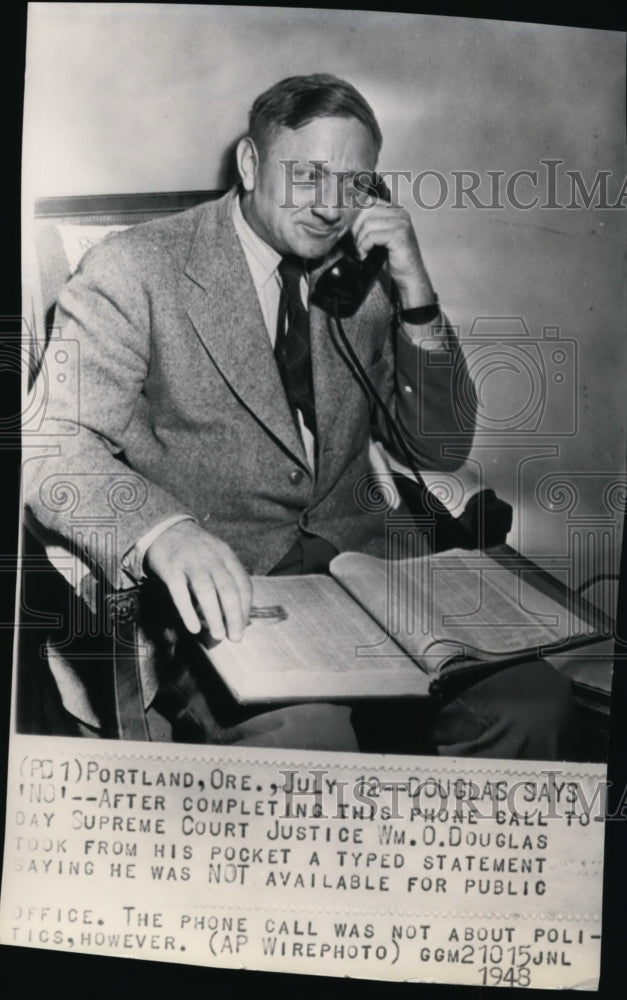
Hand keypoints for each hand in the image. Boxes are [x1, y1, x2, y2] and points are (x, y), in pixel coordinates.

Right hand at [144, 520, 251, 641]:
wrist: (164, 527)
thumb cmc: (195, 550)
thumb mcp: (216, 556)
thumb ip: (227, 578)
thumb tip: (237, 613)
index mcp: (227, 556)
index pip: (243, 584)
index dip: (245, 607)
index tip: (243, 626)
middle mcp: (211, 559)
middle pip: (227, 588)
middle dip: (234, 615)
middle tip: (235, 637)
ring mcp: (190, 563)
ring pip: (206, 590)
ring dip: (214, 615)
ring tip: (218, 636)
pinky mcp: (170, 569)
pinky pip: (180, 593)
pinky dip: (188, 612)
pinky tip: (194, 628)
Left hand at [350, 197, 436, 309]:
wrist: (409, 276)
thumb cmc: (393, 257)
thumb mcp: (379, 236)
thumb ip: (370, 223)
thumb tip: (346, 215)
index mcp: (396, 210)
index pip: (369, 202)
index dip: (355, 216)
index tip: (350, 233)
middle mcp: (401, 213)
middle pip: (367, 211)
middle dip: (356, 228)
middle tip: (355, 244)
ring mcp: (401, 224)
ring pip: (368, 224)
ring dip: (359, 240)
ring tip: (361, 252)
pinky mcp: (399, 236)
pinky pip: (372, 236)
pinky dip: (364, 246)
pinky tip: (364, 256)